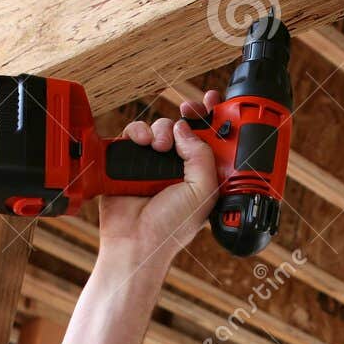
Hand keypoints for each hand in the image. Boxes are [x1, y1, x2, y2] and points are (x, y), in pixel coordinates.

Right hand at [97, 88, 220, 266]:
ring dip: (162, 129)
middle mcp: (179, 168)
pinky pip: (134, 134)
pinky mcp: (128, 161)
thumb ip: (202, 155)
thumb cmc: (171, 227)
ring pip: (161, 128)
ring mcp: (154, 164)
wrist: (135, 241)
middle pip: (186, 128)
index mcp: (202, 176)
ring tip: (160, 146)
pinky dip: (138, 132)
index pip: (212, 141)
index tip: (214, 103)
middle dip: (188, 116)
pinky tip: (143, 143)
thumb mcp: (203, 191)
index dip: (215, 120)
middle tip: (188, 110)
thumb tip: (185, 129)